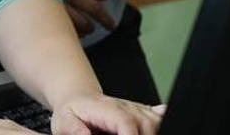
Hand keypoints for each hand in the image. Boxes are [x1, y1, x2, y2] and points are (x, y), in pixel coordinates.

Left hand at [50, 93, 164, 134]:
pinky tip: (163, 126)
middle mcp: (127, 108)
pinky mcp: (143, 114)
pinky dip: (164, 121)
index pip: (127, 124)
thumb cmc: (72, 112)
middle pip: (148, 125)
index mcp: (109, 110)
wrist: (78, 98)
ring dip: (155, 133)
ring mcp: (137, 110)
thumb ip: (75, 131)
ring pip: (157, 123)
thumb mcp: (65, 123)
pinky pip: (160, 117)